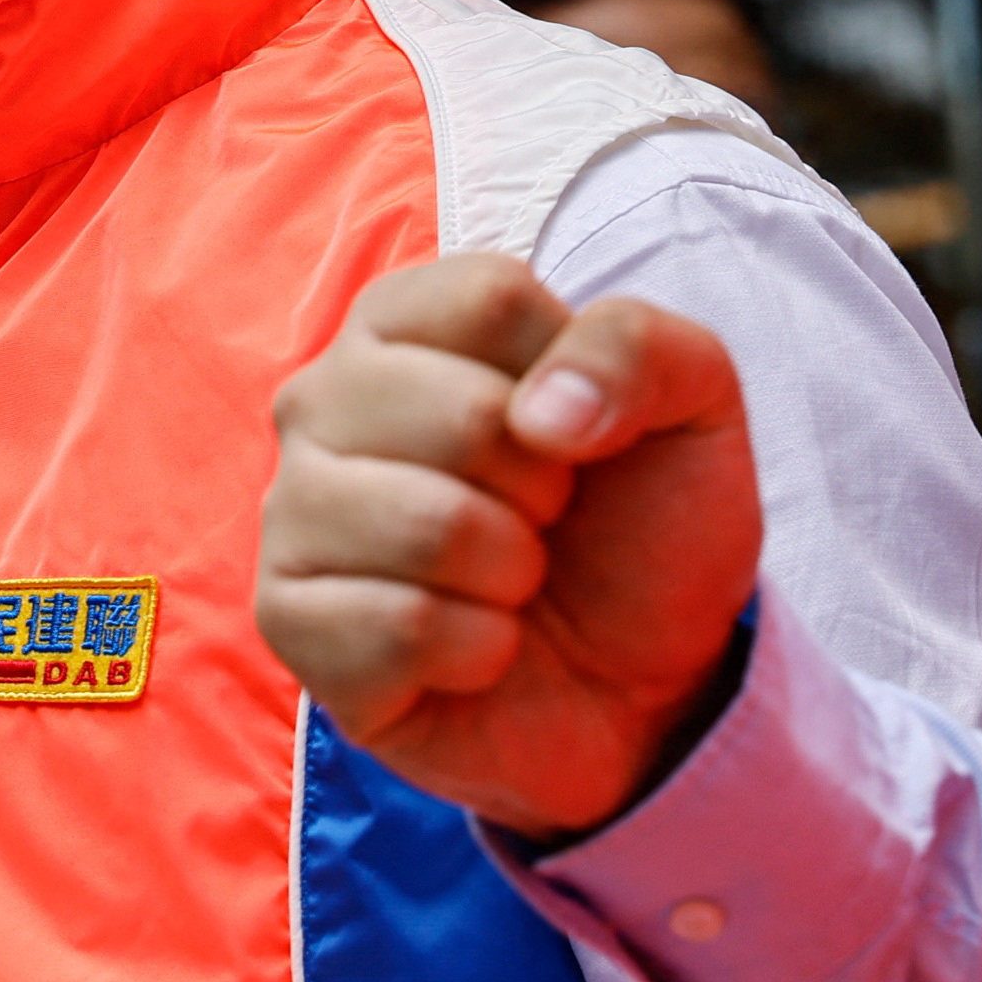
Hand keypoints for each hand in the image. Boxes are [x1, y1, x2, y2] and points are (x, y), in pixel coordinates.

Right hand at [252, 254, 758, 841]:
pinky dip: (478, 651)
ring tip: (512, 582)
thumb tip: (538, 413)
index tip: (578, 430)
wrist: (639, 684)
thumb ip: (637, 349)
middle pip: (461, 416)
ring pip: (424, 526)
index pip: (490, 298)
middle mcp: (324, 398)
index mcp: (402, 321)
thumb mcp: (691, 406)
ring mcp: (293, 508)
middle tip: (546, 521)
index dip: (572, 377)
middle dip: (546, 490)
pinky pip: (400, 626)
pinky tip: (477, 650)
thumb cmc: (641, 524)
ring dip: (512, 573)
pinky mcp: (290, 620)